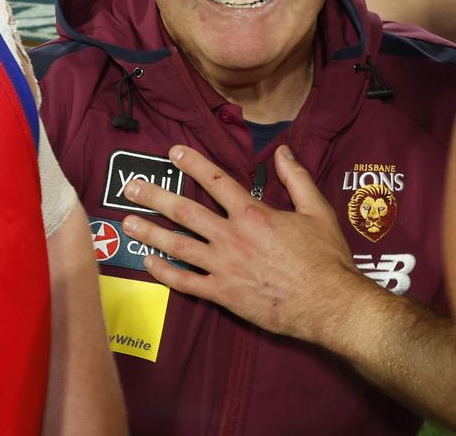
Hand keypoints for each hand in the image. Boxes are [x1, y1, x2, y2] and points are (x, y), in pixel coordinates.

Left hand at [120, 144, 363, 344]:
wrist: (328, 303)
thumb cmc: (325, 258)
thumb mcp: (317, 210)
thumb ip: (297, 179)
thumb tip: (284, 152)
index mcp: (253, 214)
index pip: (215, 181)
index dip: (192, 163)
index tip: (173, 152)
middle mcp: (232, 237)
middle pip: (185, 211)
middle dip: (155, 196)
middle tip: (131, 186)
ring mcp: (224, 266)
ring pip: (177, 245)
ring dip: (149, 232)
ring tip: (127, 222)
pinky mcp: (223, 293)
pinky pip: (185, 282)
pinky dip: (164, 272)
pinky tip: (147, 262)